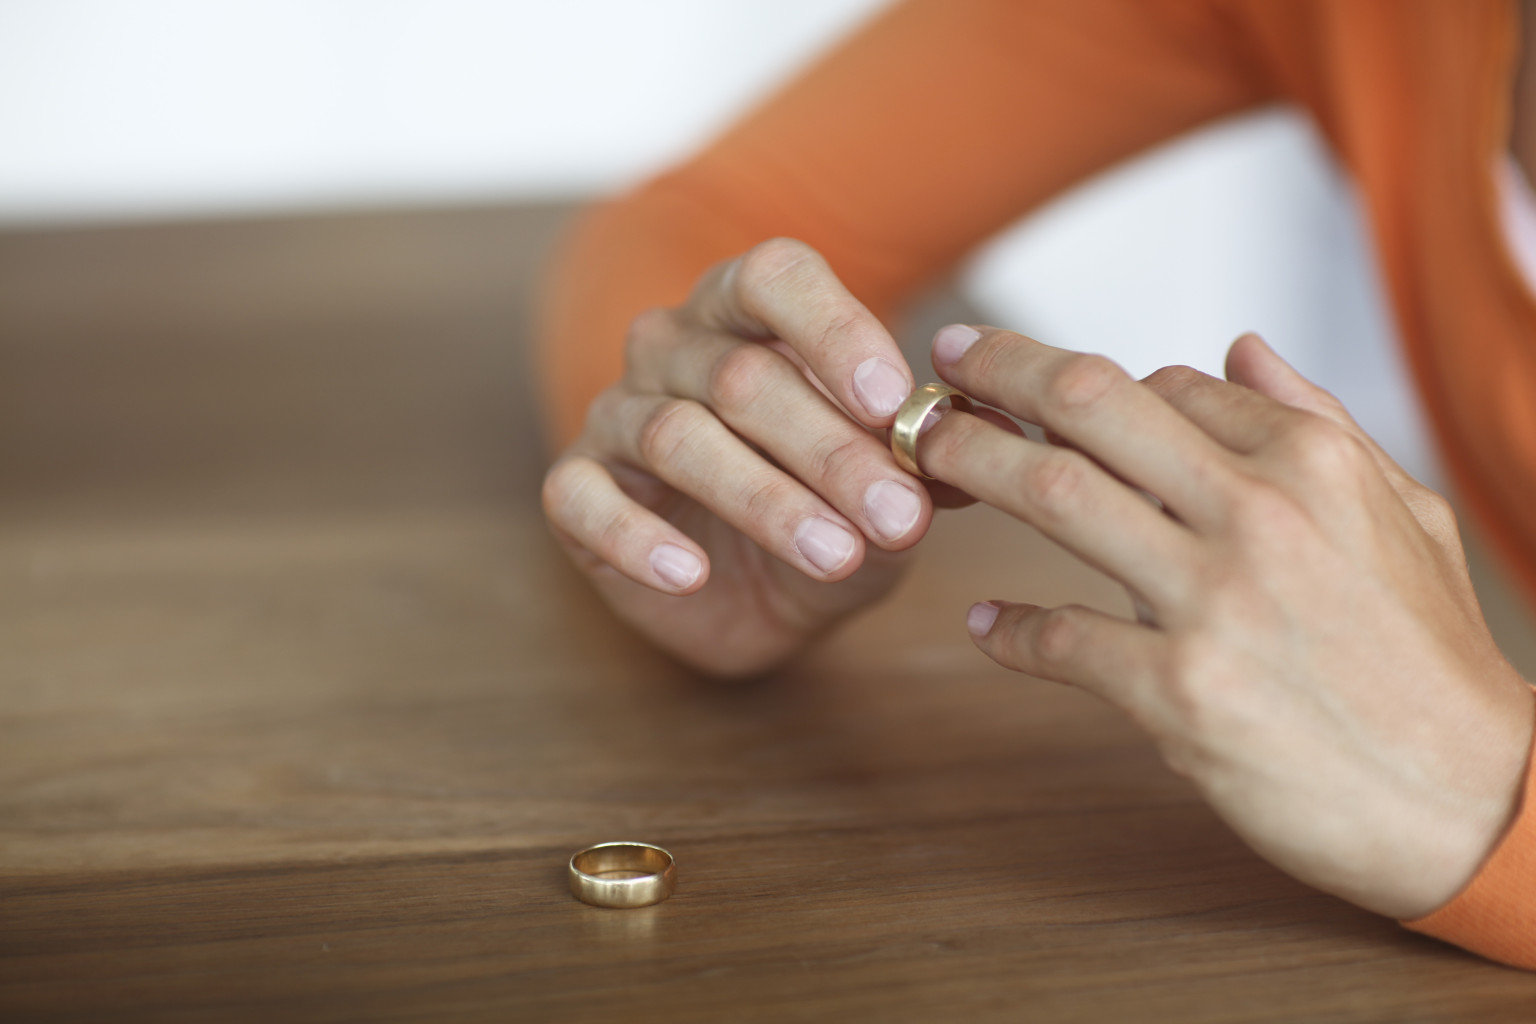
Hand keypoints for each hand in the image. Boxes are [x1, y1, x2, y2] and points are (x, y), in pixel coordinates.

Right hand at [542, 239, 964, 677]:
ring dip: (764, 500)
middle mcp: (673, 346)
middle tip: (896, 516)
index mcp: (748, 313)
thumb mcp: (890, 489)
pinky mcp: (575, 488)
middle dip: (828, 450)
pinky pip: (586, 499)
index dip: (833, 331)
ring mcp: (617, 412)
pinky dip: (636, 538)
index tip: (890, 401)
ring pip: (676, 436)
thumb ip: (921, 465)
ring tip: (835, 555)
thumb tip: (967, 444)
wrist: (759, 598)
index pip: (776, 278)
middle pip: (740, 376)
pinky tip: (688, 574)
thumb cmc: (827, 513)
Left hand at [920, 325, 1533, 918]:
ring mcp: (1212, 601)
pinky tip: (985, 626)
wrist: (1475, 801)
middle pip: (1087, 405)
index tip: (1031, 387)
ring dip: (970, 463)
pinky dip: (1008, 629)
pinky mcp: (1179, 692)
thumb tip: (1237, 346)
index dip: (1087, 384)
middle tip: (941, 368)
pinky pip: (1058, 639)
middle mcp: (1256, 512)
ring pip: (1053, 494)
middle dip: (997, 373)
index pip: (1162, 385)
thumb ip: (1314, 421)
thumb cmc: (1435, 660)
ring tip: (921, 457)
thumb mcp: (1403, 513)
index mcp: (1310, 460)